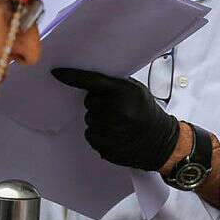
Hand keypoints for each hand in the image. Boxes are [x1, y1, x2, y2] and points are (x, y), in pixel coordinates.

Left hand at [52, 68, 179, 172]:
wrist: (163, 142)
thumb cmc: (148, 113)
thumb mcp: (137, 91)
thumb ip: (115, 85)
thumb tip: (89, 80)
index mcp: (124, 92)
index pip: (92, 80)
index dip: (72, 76)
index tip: (57, 72)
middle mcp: (117, 110)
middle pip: (89, 102)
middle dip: (98, 104)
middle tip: (117, 109)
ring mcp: (111, 130)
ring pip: (89, 119)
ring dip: (99, 120)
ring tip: (119, 124)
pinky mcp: (106, 147)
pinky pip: (90, 135)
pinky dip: (98, 134)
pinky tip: (115, 135)